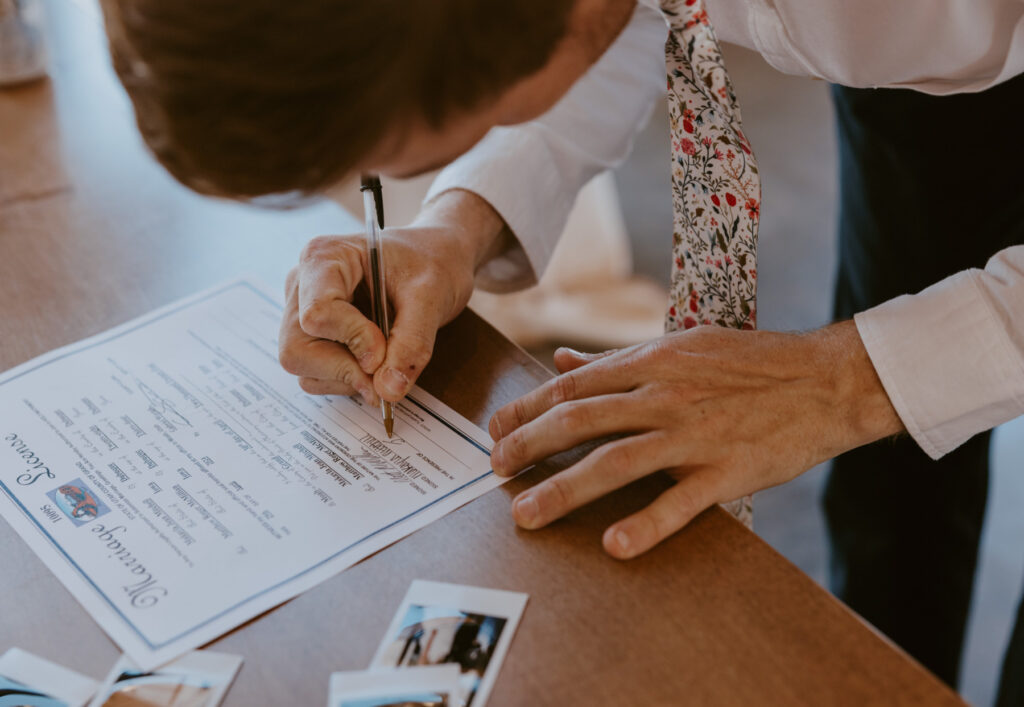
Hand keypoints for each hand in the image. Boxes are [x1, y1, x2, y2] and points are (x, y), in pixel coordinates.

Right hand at [279, 189, 509, 401]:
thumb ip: (412, 343)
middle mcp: (302, 285)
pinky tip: (374, 362)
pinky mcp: (311, 336)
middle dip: (343, 369)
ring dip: (347, 378)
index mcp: (324, 258)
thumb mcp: (431, 297)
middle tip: (385, 373)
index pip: (317, 314)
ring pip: (303, 368)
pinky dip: (346, 380)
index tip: (385, 349)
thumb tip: (387, 391)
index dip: (353, 340)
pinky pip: (315, 375)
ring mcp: (302, 312)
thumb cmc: (431, 264)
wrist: (438, 260)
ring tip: (386, 360)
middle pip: (297, 349)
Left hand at [488, 322, 903, 558]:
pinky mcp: (726, 471)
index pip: (573, 386)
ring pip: (615, 462)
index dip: (527, 408)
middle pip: (580, 421)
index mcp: (653, 361)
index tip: (497, 430)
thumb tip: (562, 363)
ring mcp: (694, 434)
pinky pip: (679, 503)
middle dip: (529, 446)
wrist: (825, 379)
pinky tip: (614, 545)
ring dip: (564, 489)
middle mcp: (664, 394)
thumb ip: (617, 359)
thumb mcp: (681, 346)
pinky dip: (645, 525)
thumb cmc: (751, 363)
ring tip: (526, 514)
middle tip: (496, 471)